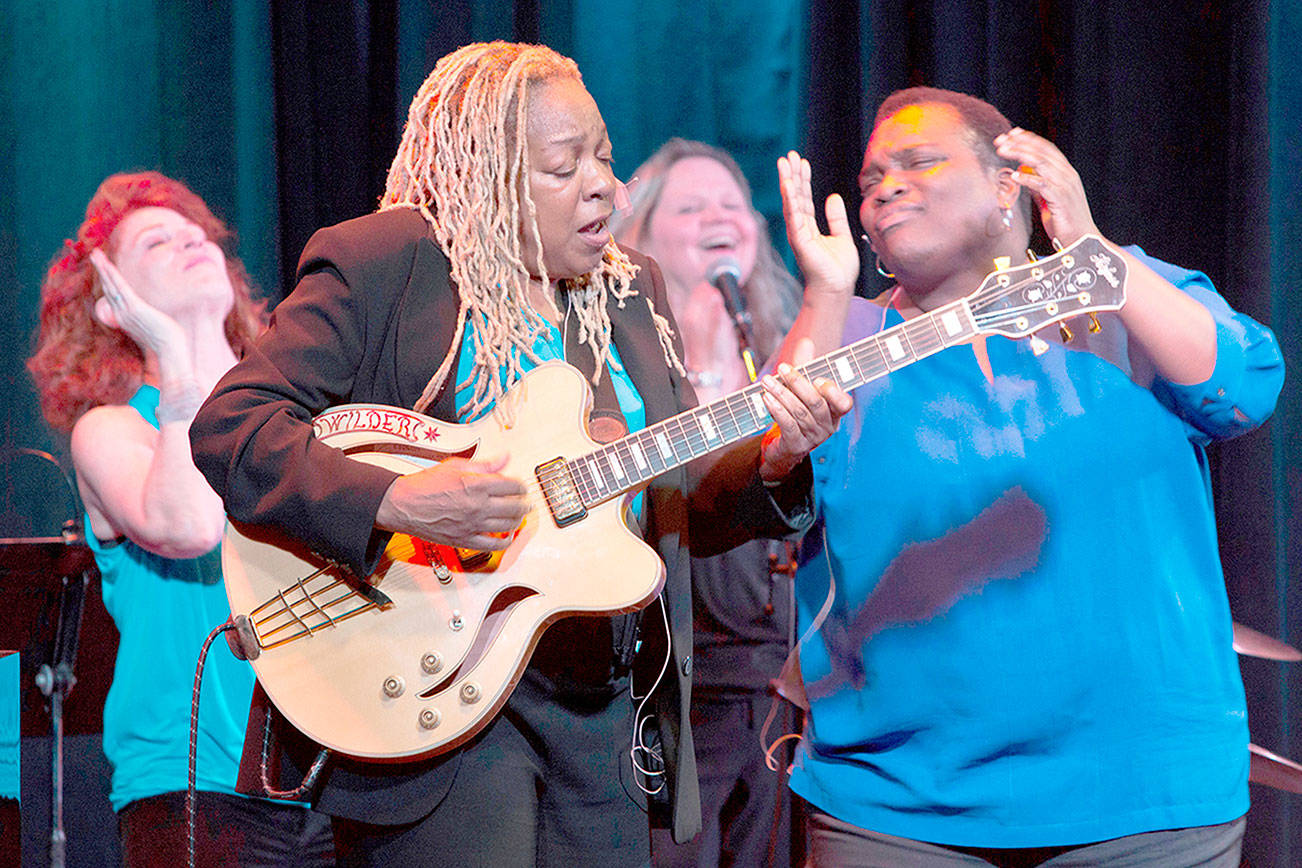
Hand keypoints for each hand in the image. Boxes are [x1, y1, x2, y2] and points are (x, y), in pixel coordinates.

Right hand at [89, 248, 186, 359]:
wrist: (170, 351)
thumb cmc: (167, 341)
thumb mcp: (153, 326)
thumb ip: (148, 318)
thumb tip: (153, 314)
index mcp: (124, 317)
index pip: (112, 295)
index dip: (107, 280)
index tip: (103, 267)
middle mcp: (121, 313)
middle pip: (107, 287)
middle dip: (101, 270)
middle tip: (94, 254)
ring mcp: (127, 311)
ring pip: (111, 285)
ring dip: (103, 268)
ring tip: (95, 254)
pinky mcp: (135, 308)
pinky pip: (121, 288)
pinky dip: (113, 275)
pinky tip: (107, 265)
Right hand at [376, 455, 529, 550]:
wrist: (403, 504)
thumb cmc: (425, 485)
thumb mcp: (456, 466)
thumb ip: (484, 464)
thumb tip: (504, 458)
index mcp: (476, 485)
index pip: (513, 485)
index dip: (521, 485)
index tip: (521, 485)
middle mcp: (477, 506)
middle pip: (515, 506)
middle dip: (525, 502)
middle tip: (526, 501)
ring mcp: (472, 524)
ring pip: (508, 525)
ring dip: (519, 519)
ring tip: (519, 515)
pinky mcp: (465, 540)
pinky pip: (493, 544)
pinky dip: (505, 541)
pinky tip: (508, 535)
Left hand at [758, 337, 853, 480]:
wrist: (784, 446)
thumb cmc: (797, 412)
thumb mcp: (801, 389)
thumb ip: (805, 366)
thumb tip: (805, 342)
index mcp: (835, 412)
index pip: (844, 403)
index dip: (833, 392)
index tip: (818, 378)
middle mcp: (827, 426)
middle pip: (816, 403)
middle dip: (798, 383)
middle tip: (782, 368)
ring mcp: (813, 438)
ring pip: (799, 413)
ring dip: (781, 394)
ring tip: (767, 381)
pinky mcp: (796, 445)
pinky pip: (788, 426)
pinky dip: (777, 410)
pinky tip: (767, 398)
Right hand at [778, 151, 859, 296]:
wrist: (837, 290)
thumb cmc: (839, 270)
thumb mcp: (842, 236)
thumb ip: (836, 218)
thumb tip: (832, 197)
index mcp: (810, 228)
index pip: (804, 198)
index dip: (803, 179)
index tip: (801, 162)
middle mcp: (801, 229)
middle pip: (795, 196)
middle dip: (792, 175)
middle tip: (789, 155)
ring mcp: (799, 234)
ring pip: (792, 203)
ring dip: (788, 182)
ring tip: (785, 163)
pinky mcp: (800, 241)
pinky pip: (795, 217)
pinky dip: (791, 200)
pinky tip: (789, 185)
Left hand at [993, 128, 1099, 245]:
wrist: (1082, 240)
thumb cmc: (1065, 221)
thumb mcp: (1048, 199)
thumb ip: (1038, 186)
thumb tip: (1022, 174)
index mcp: (1065, 173)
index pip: (1046, 149)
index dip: (1028, 139)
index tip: (1011, 134)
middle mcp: (1067, 175)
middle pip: (1042, 152)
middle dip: (1020, 143)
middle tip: (1001, 140)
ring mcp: (1066, 185)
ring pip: (1042, 163)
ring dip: (1020, 154)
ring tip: (1003, 151)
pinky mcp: (1062, 199)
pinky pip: (1043, 184)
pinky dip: (1027, 178)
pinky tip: (1014, 175)